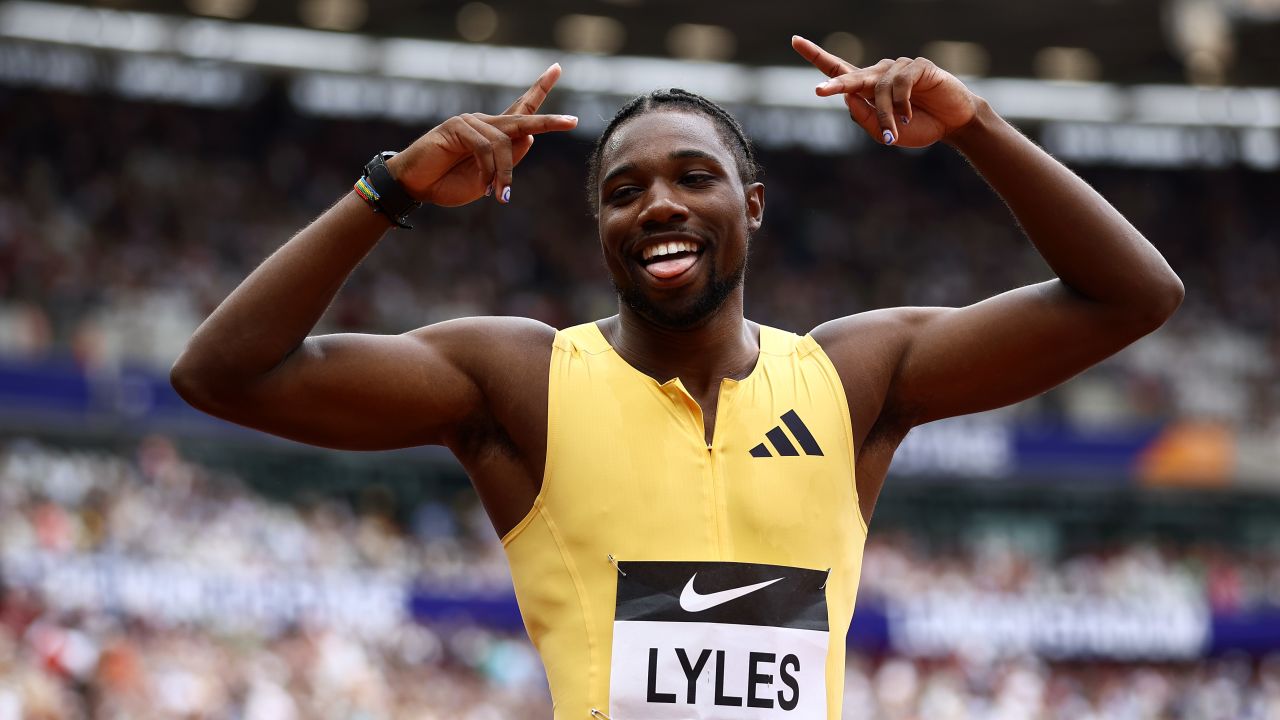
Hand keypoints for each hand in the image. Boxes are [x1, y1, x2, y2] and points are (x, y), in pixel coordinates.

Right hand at [386, 64, 577, 206]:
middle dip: (549, 121)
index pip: (521, 109)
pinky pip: (486, 147)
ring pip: (504, 142)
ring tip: (499, 195)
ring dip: (505, 173)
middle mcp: (485, 123)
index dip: (539, 90)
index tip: (557, 69)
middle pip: (522, 116)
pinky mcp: (457, 126)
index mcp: (494, 135)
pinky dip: (489, 169)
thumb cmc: (449, 183)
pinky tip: (485, 186)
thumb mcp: (488, 178)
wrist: (416, 186)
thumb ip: (508, 159)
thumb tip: (530, 136)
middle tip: (572, 122)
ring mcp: (470, 122)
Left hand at [792, 36, 980, 147]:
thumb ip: (864, 117)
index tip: (795, 40)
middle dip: (836, 85)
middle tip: (820, 91)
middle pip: (850, 76)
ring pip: (879, 89)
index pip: (837, 68)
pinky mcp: (918, 66)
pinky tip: (909, 114)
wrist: (951, 125)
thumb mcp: (883, 133)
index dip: (815, 55)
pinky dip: (902, 103)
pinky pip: (901, 83)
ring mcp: (898, 68)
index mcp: (866, 89)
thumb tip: (847, 97)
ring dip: (885, 115)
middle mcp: (879, 74)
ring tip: (894, 133)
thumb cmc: (917, 127)